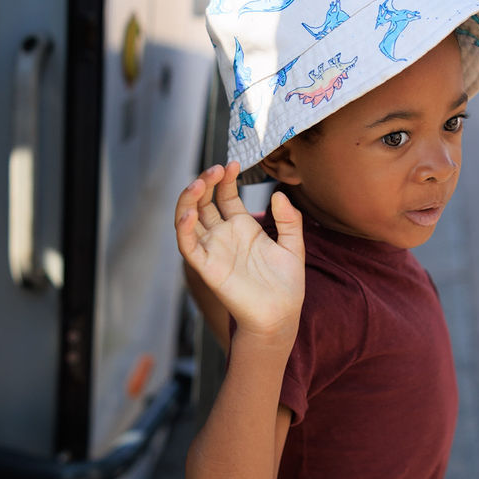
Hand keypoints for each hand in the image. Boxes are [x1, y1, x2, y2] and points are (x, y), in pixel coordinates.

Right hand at [175, 161, 303, 342]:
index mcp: (242, 227)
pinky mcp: (206, 267)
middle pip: (203, 202)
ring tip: (200, 183)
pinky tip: (190, 213)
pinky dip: (184, 228)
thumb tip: (279, 194)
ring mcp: (213, 250)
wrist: (281, 315)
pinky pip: (188, 245)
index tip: (234, 163)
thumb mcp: (294, 246)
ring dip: (189, 199)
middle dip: (205, 182)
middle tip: (216, 169)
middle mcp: (223, 236)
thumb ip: (290, 220)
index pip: (225, 195)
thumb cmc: (286, 286)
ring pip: (188, 219)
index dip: (226, 178)